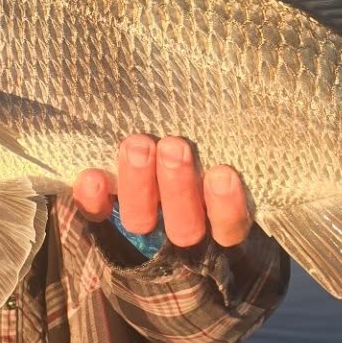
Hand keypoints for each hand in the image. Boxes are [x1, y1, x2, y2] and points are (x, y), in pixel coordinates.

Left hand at [72, 135, 252, 248]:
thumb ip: (232, 149)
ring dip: (139, 184)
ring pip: (140, 221)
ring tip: (138, 145)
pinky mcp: (104, 222)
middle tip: (174, 147)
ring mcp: (143, 231)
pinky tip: (92, 177)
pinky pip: (97, 217)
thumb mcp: (223, 159)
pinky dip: (93, 199)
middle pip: (184, 226)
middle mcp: (183, 232)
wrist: (142, 175)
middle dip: (178, 186)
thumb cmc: (201, 160)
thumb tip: (249, 110)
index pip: (229, 228)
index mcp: (218, 226)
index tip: (223, 175)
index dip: (227, 207)